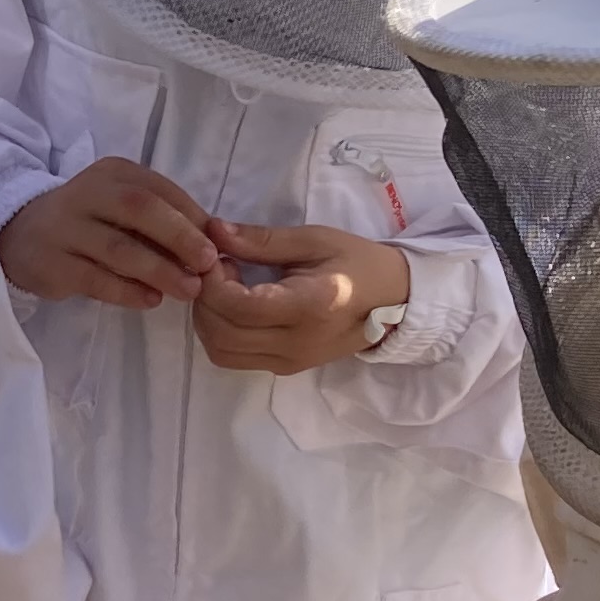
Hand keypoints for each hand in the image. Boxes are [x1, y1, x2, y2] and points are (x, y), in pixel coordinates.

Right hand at [0, 160, 217, 309]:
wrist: (20, 236)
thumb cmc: (88, 223)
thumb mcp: (121, 207)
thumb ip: (160, 220)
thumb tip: (212, 246)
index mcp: (113, 173)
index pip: (160, 190)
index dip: (193, 217)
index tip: (219, 245)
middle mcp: (87, 193)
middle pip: (140, 209)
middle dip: (180, 237)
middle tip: (208, 264)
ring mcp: (66, 228)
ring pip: (119, 247)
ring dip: (160, 270)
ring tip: (188, 290)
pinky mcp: (52, 262)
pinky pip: (95, 278)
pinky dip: (127, 291)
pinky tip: (151, 300)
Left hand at [188, 221, 411, 373]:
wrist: (394, 300)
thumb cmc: (356, 262)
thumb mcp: (314, 240)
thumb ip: (261, 240)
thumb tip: (214, 231)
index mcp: (309, 306)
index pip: (238, 305)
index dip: (213, 281)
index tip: (219, 256)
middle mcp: (296, 343)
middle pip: (221, 334)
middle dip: (205, 299)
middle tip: (217, 269)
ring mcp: (289, 362)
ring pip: (221, 352)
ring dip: (208, 320)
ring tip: (225, 289)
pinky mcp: (284, 369)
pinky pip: (234, 358)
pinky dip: (220, 334)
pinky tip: (234, 308)